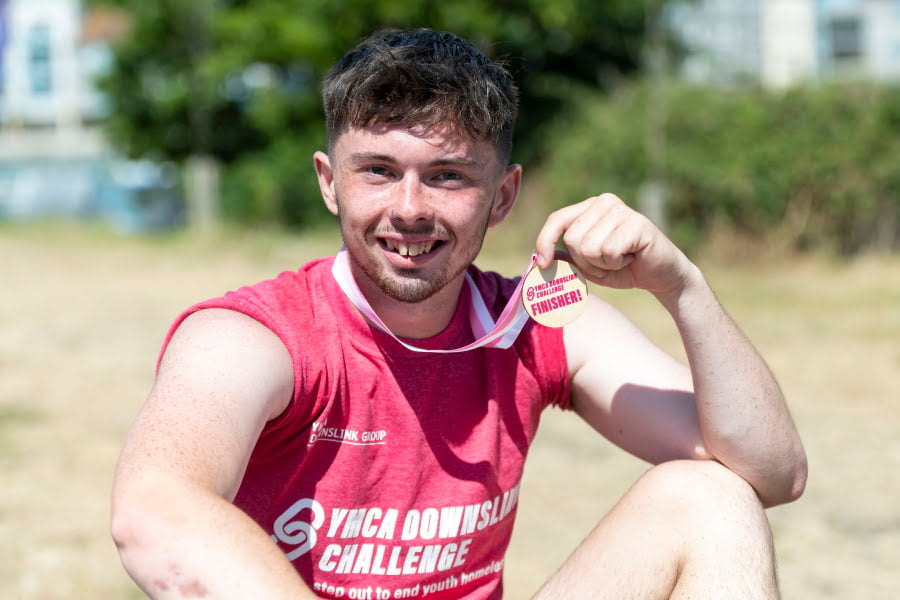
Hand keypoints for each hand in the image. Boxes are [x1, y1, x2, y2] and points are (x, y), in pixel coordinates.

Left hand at [535, 193, 695, 296]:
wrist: (661, 276)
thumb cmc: (624, 269)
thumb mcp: (589, 267)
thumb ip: (567, 261)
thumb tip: (540, 259)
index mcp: (589, 208)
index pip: (557, 220)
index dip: (545, 241)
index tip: (543, 264)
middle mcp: (604, 202)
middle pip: (572, 239)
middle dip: (587, 262)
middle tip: (609, 261)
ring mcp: (621, 210)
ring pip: (589, 248)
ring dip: (603, 264)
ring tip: (622, 258)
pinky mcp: (636, 223)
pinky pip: (608, 251)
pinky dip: (617, 263)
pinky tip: (632, 256)